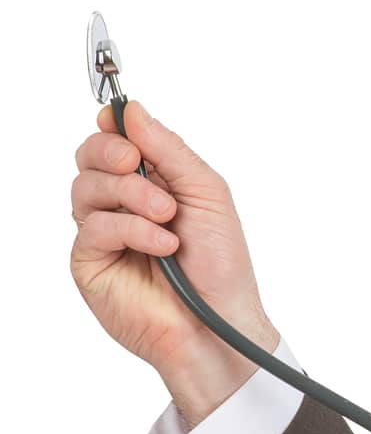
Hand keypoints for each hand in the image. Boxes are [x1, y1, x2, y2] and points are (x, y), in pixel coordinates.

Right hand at [69, 99, 276, 385]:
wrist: (219, 322)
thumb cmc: (221, 265)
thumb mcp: (208, 195)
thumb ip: (171, 151)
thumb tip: (133, 111)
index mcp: (155, 183)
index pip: (118, 141)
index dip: (114, 127)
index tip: (119, 121)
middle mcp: (124, 205)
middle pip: (90, 157)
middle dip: (111, 152)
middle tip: (137, 165)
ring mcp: (105, 233)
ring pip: (86, 188)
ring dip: (131, 195)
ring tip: (167, 216)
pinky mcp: (90, 262)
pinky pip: (93, 227)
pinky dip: (131, 230)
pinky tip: (162, 246)